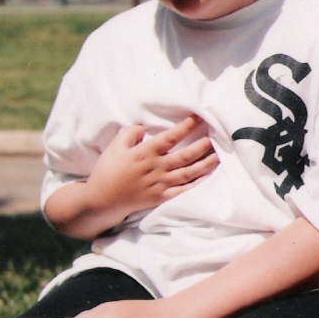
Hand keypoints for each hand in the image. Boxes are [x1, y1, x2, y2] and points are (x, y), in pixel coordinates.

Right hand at [85, 116, 217, 220]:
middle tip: (215, 136)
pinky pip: (182, 191)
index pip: (170, 137)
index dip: (185, 127)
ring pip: (188, 173)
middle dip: (201, 145)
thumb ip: (130, 133)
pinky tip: (207, 177)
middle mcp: (156, 168)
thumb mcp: (115, 146)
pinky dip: (195, 184)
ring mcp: (160, 184)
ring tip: (217, 155)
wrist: (101, 200)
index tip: (198, 117)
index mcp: (145, 153)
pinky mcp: (160, 197)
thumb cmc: (107, 171)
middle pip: (184, 155)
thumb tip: (144, 126)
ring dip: (204, 164)